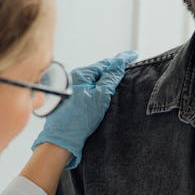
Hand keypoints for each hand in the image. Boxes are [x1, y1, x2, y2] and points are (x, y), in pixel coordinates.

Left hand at [31, 50, 136, 168]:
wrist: (61, 140)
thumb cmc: (79, 119)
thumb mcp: (100, 97)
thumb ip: (110, 78)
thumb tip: (119, 63)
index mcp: (80, 74)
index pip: (105, 63)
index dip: (120, 60)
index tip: (133, 55)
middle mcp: (73, 79)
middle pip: (98, 71)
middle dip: (112, 69)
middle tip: (128, 65)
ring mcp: (71, 90)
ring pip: (92, 80)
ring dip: (105, 79)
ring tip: (118, 78)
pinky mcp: (70, 100)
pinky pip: (87, 89)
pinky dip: (97, 88)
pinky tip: (103, 92)